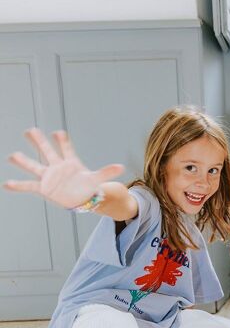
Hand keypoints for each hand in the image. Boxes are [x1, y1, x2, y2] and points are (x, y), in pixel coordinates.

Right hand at [4, 128, 123, 208]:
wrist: (81, 198)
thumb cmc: (88, 186)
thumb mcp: (97, 179)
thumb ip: (106, 172)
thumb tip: (121, 167)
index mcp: (70, 162)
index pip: (66, 148)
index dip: (62, 141)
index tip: (58, 133)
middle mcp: (57, 166)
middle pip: (47, 151)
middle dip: (39, 141)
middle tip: (30, 130)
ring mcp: (49, 176)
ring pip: (35, 166)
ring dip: (24, 161)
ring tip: (12, 156)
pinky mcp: (44, 188)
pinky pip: (29, 186)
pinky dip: (18, 186)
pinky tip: (6, 184)